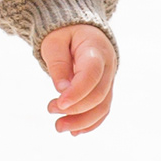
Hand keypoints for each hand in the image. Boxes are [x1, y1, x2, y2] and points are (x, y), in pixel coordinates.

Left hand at [39, 22, 116, 136]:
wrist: (81, 29)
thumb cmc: (65, 33)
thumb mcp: (54, 42)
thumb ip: (58, 64)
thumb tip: (62, 90)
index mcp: (96, 48)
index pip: (91, 74)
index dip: (77, 92)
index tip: (58, 103)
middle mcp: (108, 66)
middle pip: (98, 95)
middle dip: (75, 109)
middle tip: (50, 110)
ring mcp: (109, 79)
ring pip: (102, 107)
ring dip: (82, 122)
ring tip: (59, 127)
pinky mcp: (105, 89)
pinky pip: (102, 110)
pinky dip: (90, 123)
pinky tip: (74, 131)